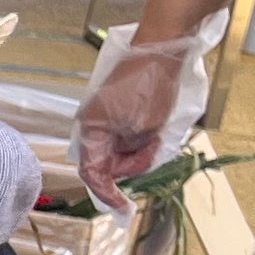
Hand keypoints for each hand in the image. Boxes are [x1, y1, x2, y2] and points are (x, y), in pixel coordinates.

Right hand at [73, 8, 224, 212]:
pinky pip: (124, 133)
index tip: (124, 208)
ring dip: (138, 150)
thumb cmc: (152, 84)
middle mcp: (92, 123)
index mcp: (91, 129)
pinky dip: (140, 138)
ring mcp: (104, 113)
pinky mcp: (117, 106)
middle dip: (130, 165)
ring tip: (158, 135)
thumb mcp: (147, 130)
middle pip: (105, 161)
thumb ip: (135, 154)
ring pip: (117, 147)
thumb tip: (132, 161)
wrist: (162, 45)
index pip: (93, 173)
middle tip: (153, 155)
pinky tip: (155, 129)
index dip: (108, 194)